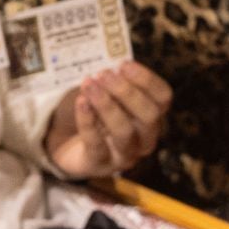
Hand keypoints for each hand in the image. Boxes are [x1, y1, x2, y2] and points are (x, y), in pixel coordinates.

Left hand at [45, 62, 172, 178]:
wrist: (65, 142)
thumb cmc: (92, 111)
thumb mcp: (106, 92)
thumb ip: (112, 80)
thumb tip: (110, 63)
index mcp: (151, 115)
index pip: (163, 98)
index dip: (146, 80)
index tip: (123, 64)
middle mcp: (145, 138)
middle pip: (149, 116)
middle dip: (127, 92)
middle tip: (104, 75)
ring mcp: (124, 155)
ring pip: (124, 132)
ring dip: (106, 105)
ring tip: (89, 85)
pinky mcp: (100, 165)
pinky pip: (97, 144)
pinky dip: (88, 121)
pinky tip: (80, 102)